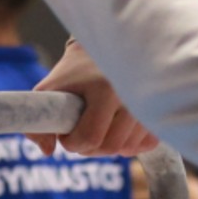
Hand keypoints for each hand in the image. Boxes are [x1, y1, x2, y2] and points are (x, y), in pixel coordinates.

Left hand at [35, 41, 157, 157]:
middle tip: (80, 132)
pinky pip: (146, 143)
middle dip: (89, 148)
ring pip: (128, 148)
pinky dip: (131, 144)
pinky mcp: (157, 110)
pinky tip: (118, 131)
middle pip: (111, 147)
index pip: (90, 137)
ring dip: (109, 146)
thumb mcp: (49, 89)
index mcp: (104, 90)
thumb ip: (39, 122)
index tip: (65, 131)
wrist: (105, 47)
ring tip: (98, 128)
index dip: (72, 142)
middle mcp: (131, 96)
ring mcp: (147, 104)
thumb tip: (48, 152)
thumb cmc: (73, 71)